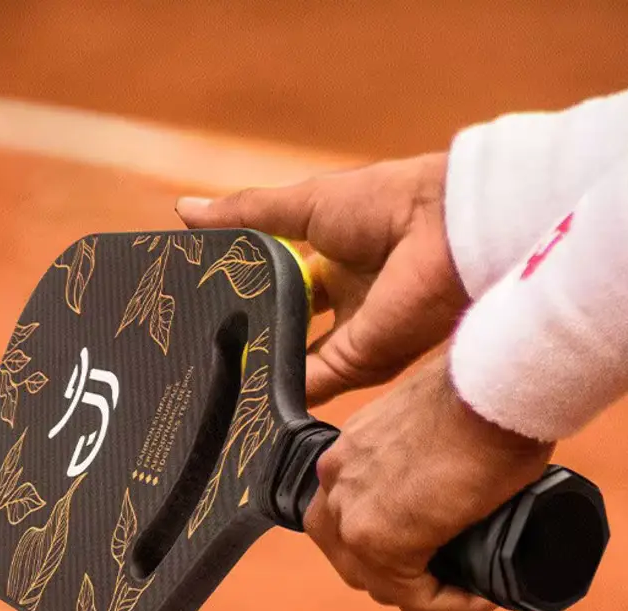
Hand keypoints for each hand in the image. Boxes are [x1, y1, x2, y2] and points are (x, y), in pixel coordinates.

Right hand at [176, 154, 467, 405]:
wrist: (443, 229)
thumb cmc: (382, 202)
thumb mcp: (301, 206)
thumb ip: (246, 215)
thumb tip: (184, 210)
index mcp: (330, 263)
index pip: (278, 288)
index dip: (244, 297)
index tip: (202, 307)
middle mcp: (341, 305)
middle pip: (285, 330)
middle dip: (250, 340)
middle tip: (200, 351)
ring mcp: (349, 337)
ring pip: (293, 363)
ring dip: (260, 370)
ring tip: (210, 378)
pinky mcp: (357, 363)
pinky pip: (308, 383)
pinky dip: (277, 390)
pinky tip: (240, 392)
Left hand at [303, 354, 553, 610]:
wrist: (489, 386)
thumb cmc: (478, 395)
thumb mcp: (433, 426)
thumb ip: (422, 455)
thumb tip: (451, 487)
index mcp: (345, 454)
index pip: (345, 517)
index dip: (384, 544)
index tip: (432, 550)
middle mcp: (336, 481)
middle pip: (349, 555)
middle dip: (393, 573)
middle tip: (445, 574)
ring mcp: (351, 511)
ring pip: (377, 582)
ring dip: (422, 593)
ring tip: (467, 589)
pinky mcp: (380, 539)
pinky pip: (412, 596)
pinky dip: (448, 605)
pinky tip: (480, 597)